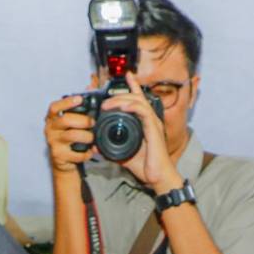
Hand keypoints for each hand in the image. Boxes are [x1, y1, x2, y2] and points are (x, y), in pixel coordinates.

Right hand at [45, 94, 96, 173]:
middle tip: (92, 122)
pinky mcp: (59, 156)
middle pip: (66, 120)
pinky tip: (89, 151)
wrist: (63, 160)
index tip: (79, 99)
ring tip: (92, 138)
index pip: (54, 107)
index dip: (67, 102)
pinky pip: (76, 154)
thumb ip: (80, 105)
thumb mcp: (71, 121)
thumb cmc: (69, 137)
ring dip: (86, 136)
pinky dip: (86, 153)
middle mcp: (50, 129)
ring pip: (72, 136)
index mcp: (52, 119)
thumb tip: (90, 86)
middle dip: (83, 120)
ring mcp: (53, 143)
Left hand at [103, 72, 182, 191]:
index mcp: (144, 123)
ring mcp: (153, 123)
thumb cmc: (146, 167)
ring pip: (138, 101)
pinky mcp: (154, 129)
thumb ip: (110, 150)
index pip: (138, 100)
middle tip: (104, 97)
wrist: (158, 178)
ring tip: (107, 104)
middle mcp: (150, 120)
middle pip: (136, 97)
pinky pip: (143, 111)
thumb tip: (95, 148)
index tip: (125, 76)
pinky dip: (132, 106)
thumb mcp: (123, 156)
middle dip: (120, 93)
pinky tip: (122, 106)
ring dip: (121, 100)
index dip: (132, 86)